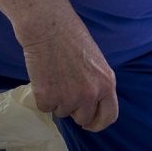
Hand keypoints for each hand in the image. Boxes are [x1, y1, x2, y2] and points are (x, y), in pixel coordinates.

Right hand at [18, 12, 117, 132]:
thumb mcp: (97, 63)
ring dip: (58, 100)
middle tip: (67, 91)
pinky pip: (45, 108)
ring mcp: (69, 98)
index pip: (109, 117)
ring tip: (56, 75)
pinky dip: (43, 96)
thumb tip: (91, 105)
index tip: (90, 123)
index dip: (98, 123)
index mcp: (107, 83)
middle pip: (84, 119)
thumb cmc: (72, 39)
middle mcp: (91, 94)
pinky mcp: (47, 98)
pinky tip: (45, 76)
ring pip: (62, 112)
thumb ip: (97, 85)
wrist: (49, 27)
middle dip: (75, 110)